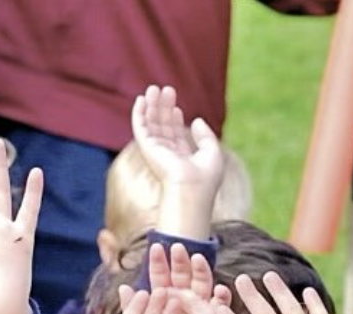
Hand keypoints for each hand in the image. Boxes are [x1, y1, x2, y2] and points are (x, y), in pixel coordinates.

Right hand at [133, 85, 223, 239]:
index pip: (175, 136)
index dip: (175, 120)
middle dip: (164, 108)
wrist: (191, 187)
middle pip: (162, 127)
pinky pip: (140, 127)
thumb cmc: (205, 177)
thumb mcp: (213, 153)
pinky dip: (139, 113)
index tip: (178, 107)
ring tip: (154, 88)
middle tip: (167, 90)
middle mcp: (167, 155)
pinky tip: (141, 100)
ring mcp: (156, 151)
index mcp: (182, 159)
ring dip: (152, 106)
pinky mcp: (147, 148)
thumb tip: (197, 120)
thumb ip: (206, 136)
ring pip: (151, 124)